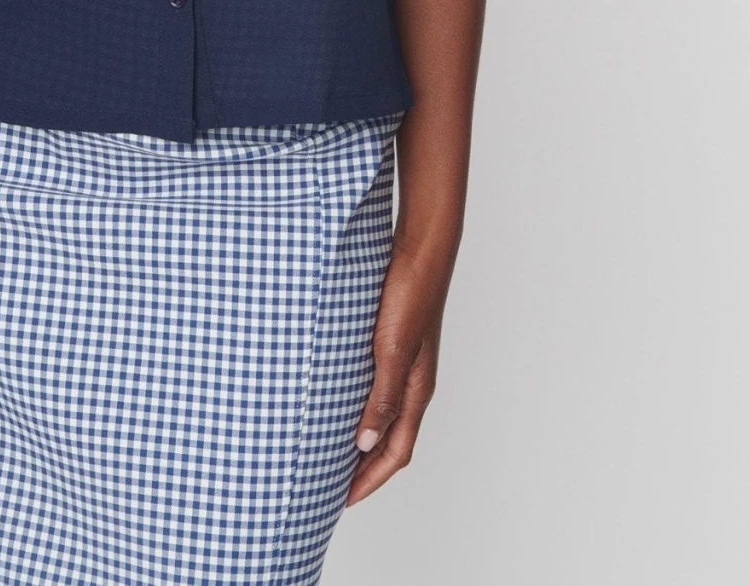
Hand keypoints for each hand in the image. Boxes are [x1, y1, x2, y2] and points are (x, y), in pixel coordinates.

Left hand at [344, 247, 448, 506]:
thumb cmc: (410, 294)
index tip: (342, 501)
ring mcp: (404, 363)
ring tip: (330, 450)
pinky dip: (358, 405)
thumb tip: (365, 442)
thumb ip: (382, 395)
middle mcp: (413, 382)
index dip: (370, 480)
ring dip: (360, 437)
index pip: (396, 452)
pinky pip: (375, 388)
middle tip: (331, 485)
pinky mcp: (392, 342)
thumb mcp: (392, 348)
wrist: (420, 249)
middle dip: (364, 468)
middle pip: (390, 440)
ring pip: (383, 414)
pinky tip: (336, 399)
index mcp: (417, 390)